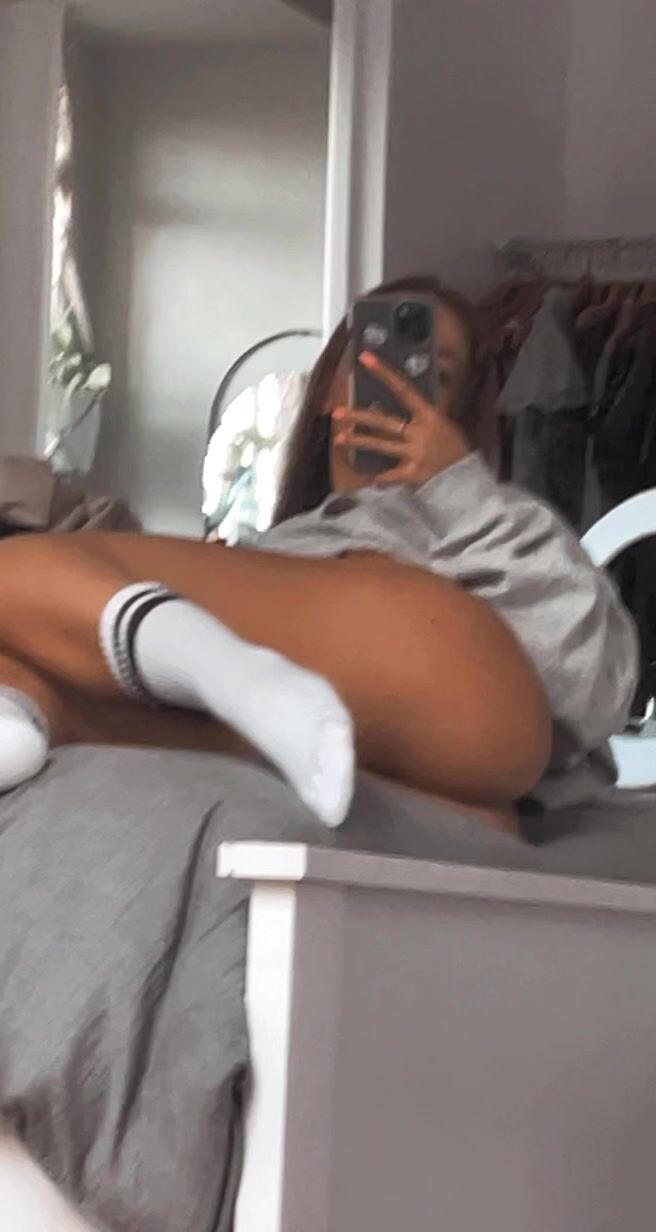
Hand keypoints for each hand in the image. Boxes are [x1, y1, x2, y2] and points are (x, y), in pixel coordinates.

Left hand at [332, 350, 469, 486]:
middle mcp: (419, 432)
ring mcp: (414, 453)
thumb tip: (405, 402)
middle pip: (385, 421)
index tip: (365, 358)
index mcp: (429, 415)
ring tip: (339, 438)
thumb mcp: (443, 424)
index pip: (403, 388)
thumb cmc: (455, 448)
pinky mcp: (412, 474)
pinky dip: (380, 477)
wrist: (467, 478)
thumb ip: (422, 416)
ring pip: (382, 445)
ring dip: (359, 441)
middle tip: (338, 411)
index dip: (384, 372)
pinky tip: (368, 478)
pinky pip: (390, 475)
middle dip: (360, 416)